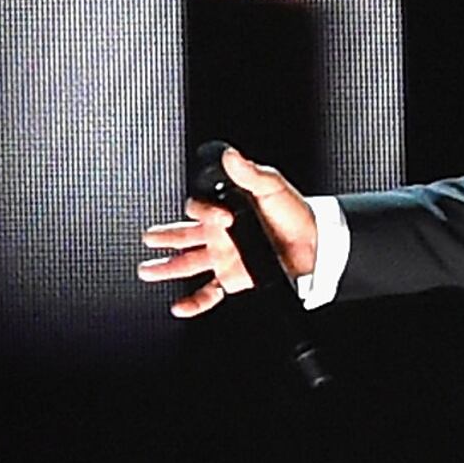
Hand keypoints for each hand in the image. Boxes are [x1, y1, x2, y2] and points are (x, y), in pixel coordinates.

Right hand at [137, 147, 317, 318]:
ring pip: (188, 263)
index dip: (204, 211)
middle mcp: (220, 234)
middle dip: (164, 235)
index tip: (222, 216)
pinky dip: (195, 301)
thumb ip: (248, 172)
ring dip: (167, 268)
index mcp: (225, 209)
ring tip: (147, 271)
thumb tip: (232, 155)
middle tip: (148, 237)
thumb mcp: (271, 186)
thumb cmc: (295, 213)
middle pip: (183, 234)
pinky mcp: (234, 278)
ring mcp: (225, 257)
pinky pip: (210, 292)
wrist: (316, 243)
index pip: (197, 209)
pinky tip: (180, 307)